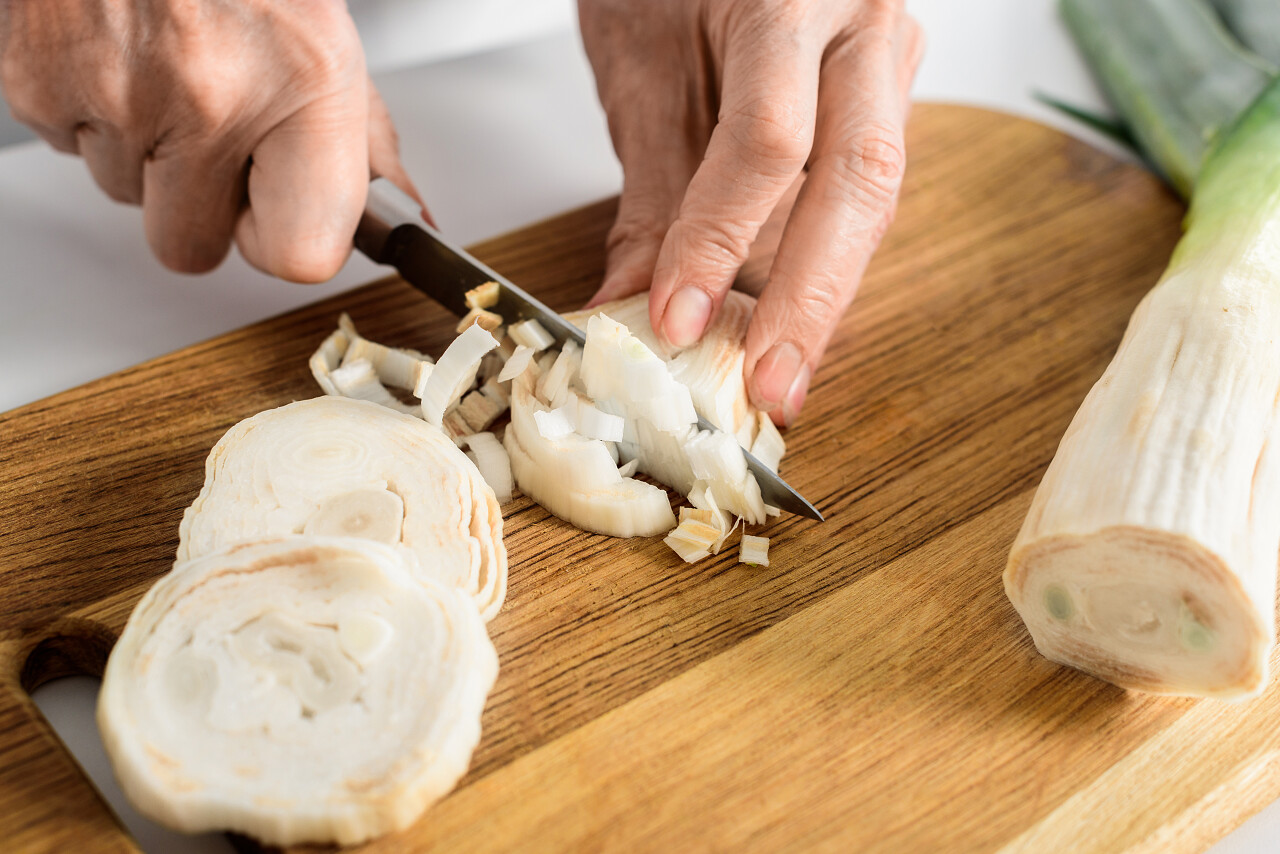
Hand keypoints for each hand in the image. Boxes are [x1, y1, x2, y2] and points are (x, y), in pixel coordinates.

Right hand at [0, 0, 420, 280]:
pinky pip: (69, 146)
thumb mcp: (328, 37)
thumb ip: (360, 137)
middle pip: (191, 247)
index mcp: (305, 82)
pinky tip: (120, 50)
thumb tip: (398, 213)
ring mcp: (116, 92)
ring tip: (166, 66)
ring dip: (146, 152)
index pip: (299, 255)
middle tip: (213, 132)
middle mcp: (210, 94)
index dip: (281, 240)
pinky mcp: (38, 82)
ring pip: (125, 196)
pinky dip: (93, 111)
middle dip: (201, 205)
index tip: (278, 212)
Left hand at [579, 0, 921, 424]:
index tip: (675, 318)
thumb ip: (650, 195)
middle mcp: (865, 25)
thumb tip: (626, 306)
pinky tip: (794, 318)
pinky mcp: (886, 100)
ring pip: (875, 195)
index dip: (720, 238)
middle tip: (774, 386)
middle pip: (859, 177)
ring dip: (828, 292)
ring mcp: (890, 61)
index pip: (766, 140)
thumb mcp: (643, 73)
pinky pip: (862, 192)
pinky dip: (826, 260)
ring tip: (783, 372)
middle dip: (813, 297)